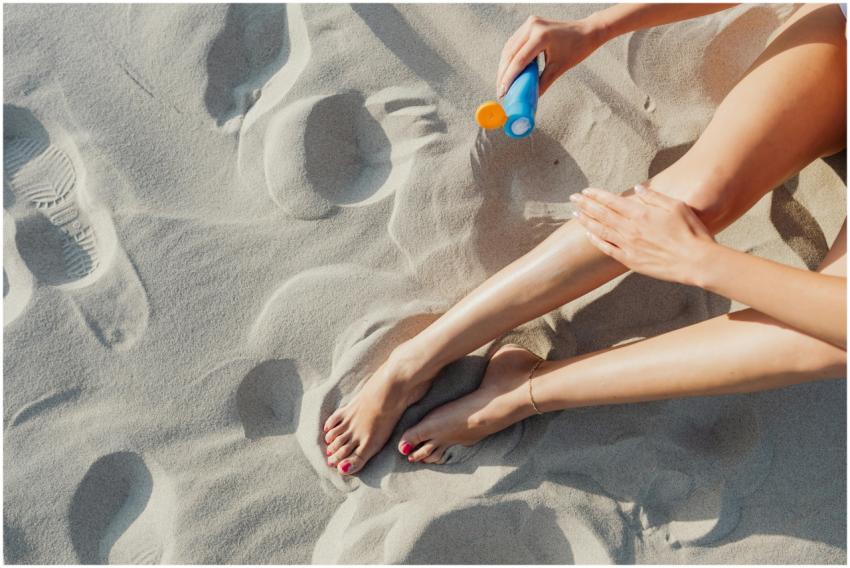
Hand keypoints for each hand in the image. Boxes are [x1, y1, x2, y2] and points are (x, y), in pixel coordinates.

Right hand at [497, 16, 602, 97]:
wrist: (586, 31)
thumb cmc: (577, 48)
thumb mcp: (558, 68)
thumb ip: (542, 83)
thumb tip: (529, 97)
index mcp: (541, 36)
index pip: (519, 60)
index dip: (509, 78)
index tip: (503, 92)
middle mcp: (532, 26)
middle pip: (510, 53)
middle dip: (503, 74)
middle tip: (500, 91)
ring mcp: (530, 24)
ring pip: (509, 48)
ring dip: (503, 66)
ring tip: (502, 83)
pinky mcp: (529, 25)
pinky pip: (514, 43)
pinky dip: (509, 57)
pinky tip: (507, 70)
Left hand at [572, 185, 716, 285]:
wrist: (696, 261)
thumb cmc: (691, 232)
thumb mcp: (676, 206)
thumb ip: (654, 196)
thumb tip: (637, 188)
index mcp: (641, 213)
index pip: (612, 201)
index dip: (596, 195)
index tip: (585, 191)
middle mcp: (630, 229)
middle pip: (602, 214)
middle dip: (585, 205)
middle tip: (572, 198)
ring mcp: (629, 245)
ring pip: (601, 230)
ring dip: (586, 221)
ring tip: (575, 214)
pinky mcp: (631, 260)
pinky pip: (608, 249)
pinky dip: (596, 241)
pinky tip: (589, 235)